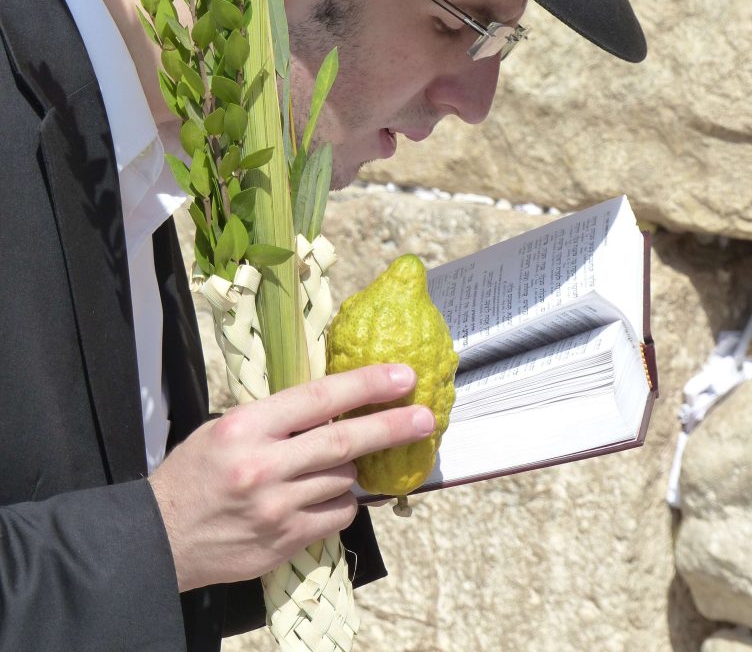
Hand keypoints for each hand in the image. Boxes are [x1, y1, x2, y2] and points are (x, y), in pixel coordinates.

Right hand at [149, 363, 432, 590]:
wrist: (160, 539)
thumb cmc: (194, 474)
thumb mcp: (226, 428)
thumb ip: (277, 418)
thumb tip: (333, 402)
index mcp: (246, 427)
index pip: (318, 398)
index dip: (365, 384)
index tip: (402, 376)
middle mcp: (263, 466)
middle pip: (342, 442)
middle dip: (391, 427)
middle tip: (425, 416)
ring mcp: (276, 508)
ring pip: (342, 480)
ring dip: (352, 468)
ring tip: (340, 462)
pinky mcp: (284, 541)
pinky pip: (336, 516)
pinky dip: (341, 502)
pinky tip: (325, 494)